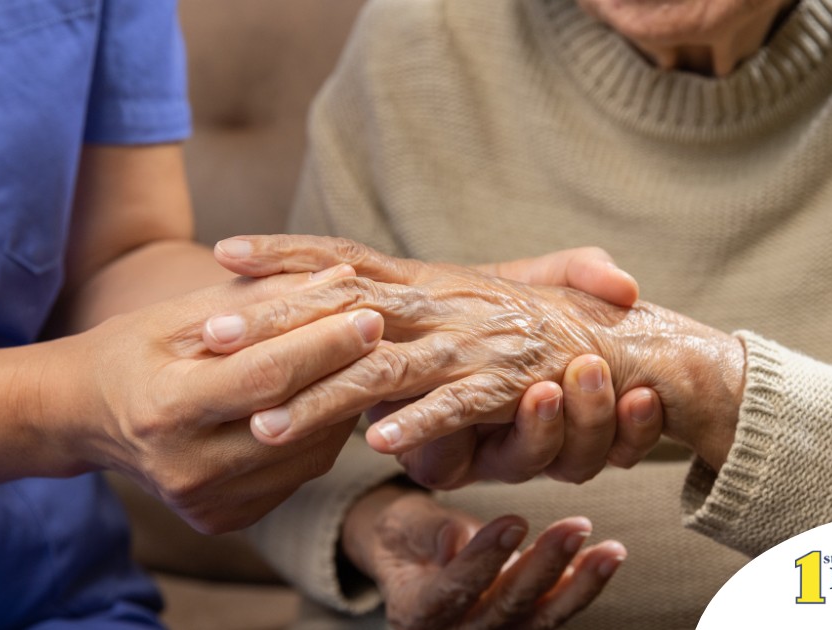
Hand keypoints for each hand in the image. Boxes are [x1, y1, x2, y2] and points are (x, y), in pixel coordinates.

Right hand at [42, 266, 381, 533]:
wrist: (84, 417)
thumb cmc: (134, 350)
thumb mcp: (184, 314)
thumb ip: (263, 300)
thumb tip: (342, 279)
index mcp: (166, 410)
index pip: (266, 377)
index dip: (324, 345)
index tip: (369, 312)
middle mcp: (186, 469)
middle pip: (294, 419)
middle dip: (345, 371)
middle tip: (382, 330)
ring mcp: (206, 503)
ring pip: (308, 454)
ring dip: (341, 405)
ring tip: (357, 361)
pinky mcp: (224, 519)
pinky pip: (297, 475)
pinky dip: (319, 435)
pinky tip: (325, 399)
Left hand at [213, 235, 744, 470]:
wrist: (621, 343)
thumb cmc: (529, 325)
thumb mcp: (460, 300)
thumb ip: (405, 297)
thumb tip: (333, 289)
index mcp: (424, 282)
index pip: (344, 260)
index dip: (286, 254)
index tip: (224, 251)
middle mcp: (441, 305)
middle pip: (343, 310)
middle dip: (276, 322)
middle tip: (211, 335)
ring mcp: (471, 344)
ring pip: (385, 369)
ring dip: (324, 396)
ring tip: (267, 421)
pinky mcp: (509, 384)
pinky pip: (458, 406)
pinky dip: (423, 424)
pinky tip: (379, 444)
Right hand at [341, 485, 625, 629]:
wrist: (413, 561)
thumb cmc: (405, 536)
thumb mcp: (402, 525)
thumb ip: (428, 533)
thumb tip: (456, 539)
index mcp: (416, 612)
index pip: (453, 590)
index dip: (484, 559)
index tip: (515, 520)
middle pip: (504, 607)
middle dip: (544, 566)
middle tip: (576, 527)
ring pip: (539, 618)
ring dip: (579, 584)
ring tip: (610, 550)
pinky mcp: (519, 628)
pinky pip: (552, 613)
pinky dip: (580, 588)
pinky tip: (604, 560)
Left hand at [380, 248, 656, 486]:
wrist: (398, 322)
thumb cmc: (480, 300)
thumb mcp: (539, 277)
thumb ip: (583, 272)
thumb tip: (627, 285)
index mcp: (571, 398)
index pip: (628, 429)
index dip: (641, 424)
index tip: (648, 396)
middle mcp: (537, 435)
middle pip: (587, 455)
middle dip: (598, 422)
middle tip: (599, 379)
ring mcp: (488, 451)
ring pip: (532, 461)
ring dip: (541, 427)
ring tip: (542, 391)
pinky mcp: (434, 456)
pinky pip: (444, 456)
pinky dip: (433, 429)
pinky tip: (420, 428)